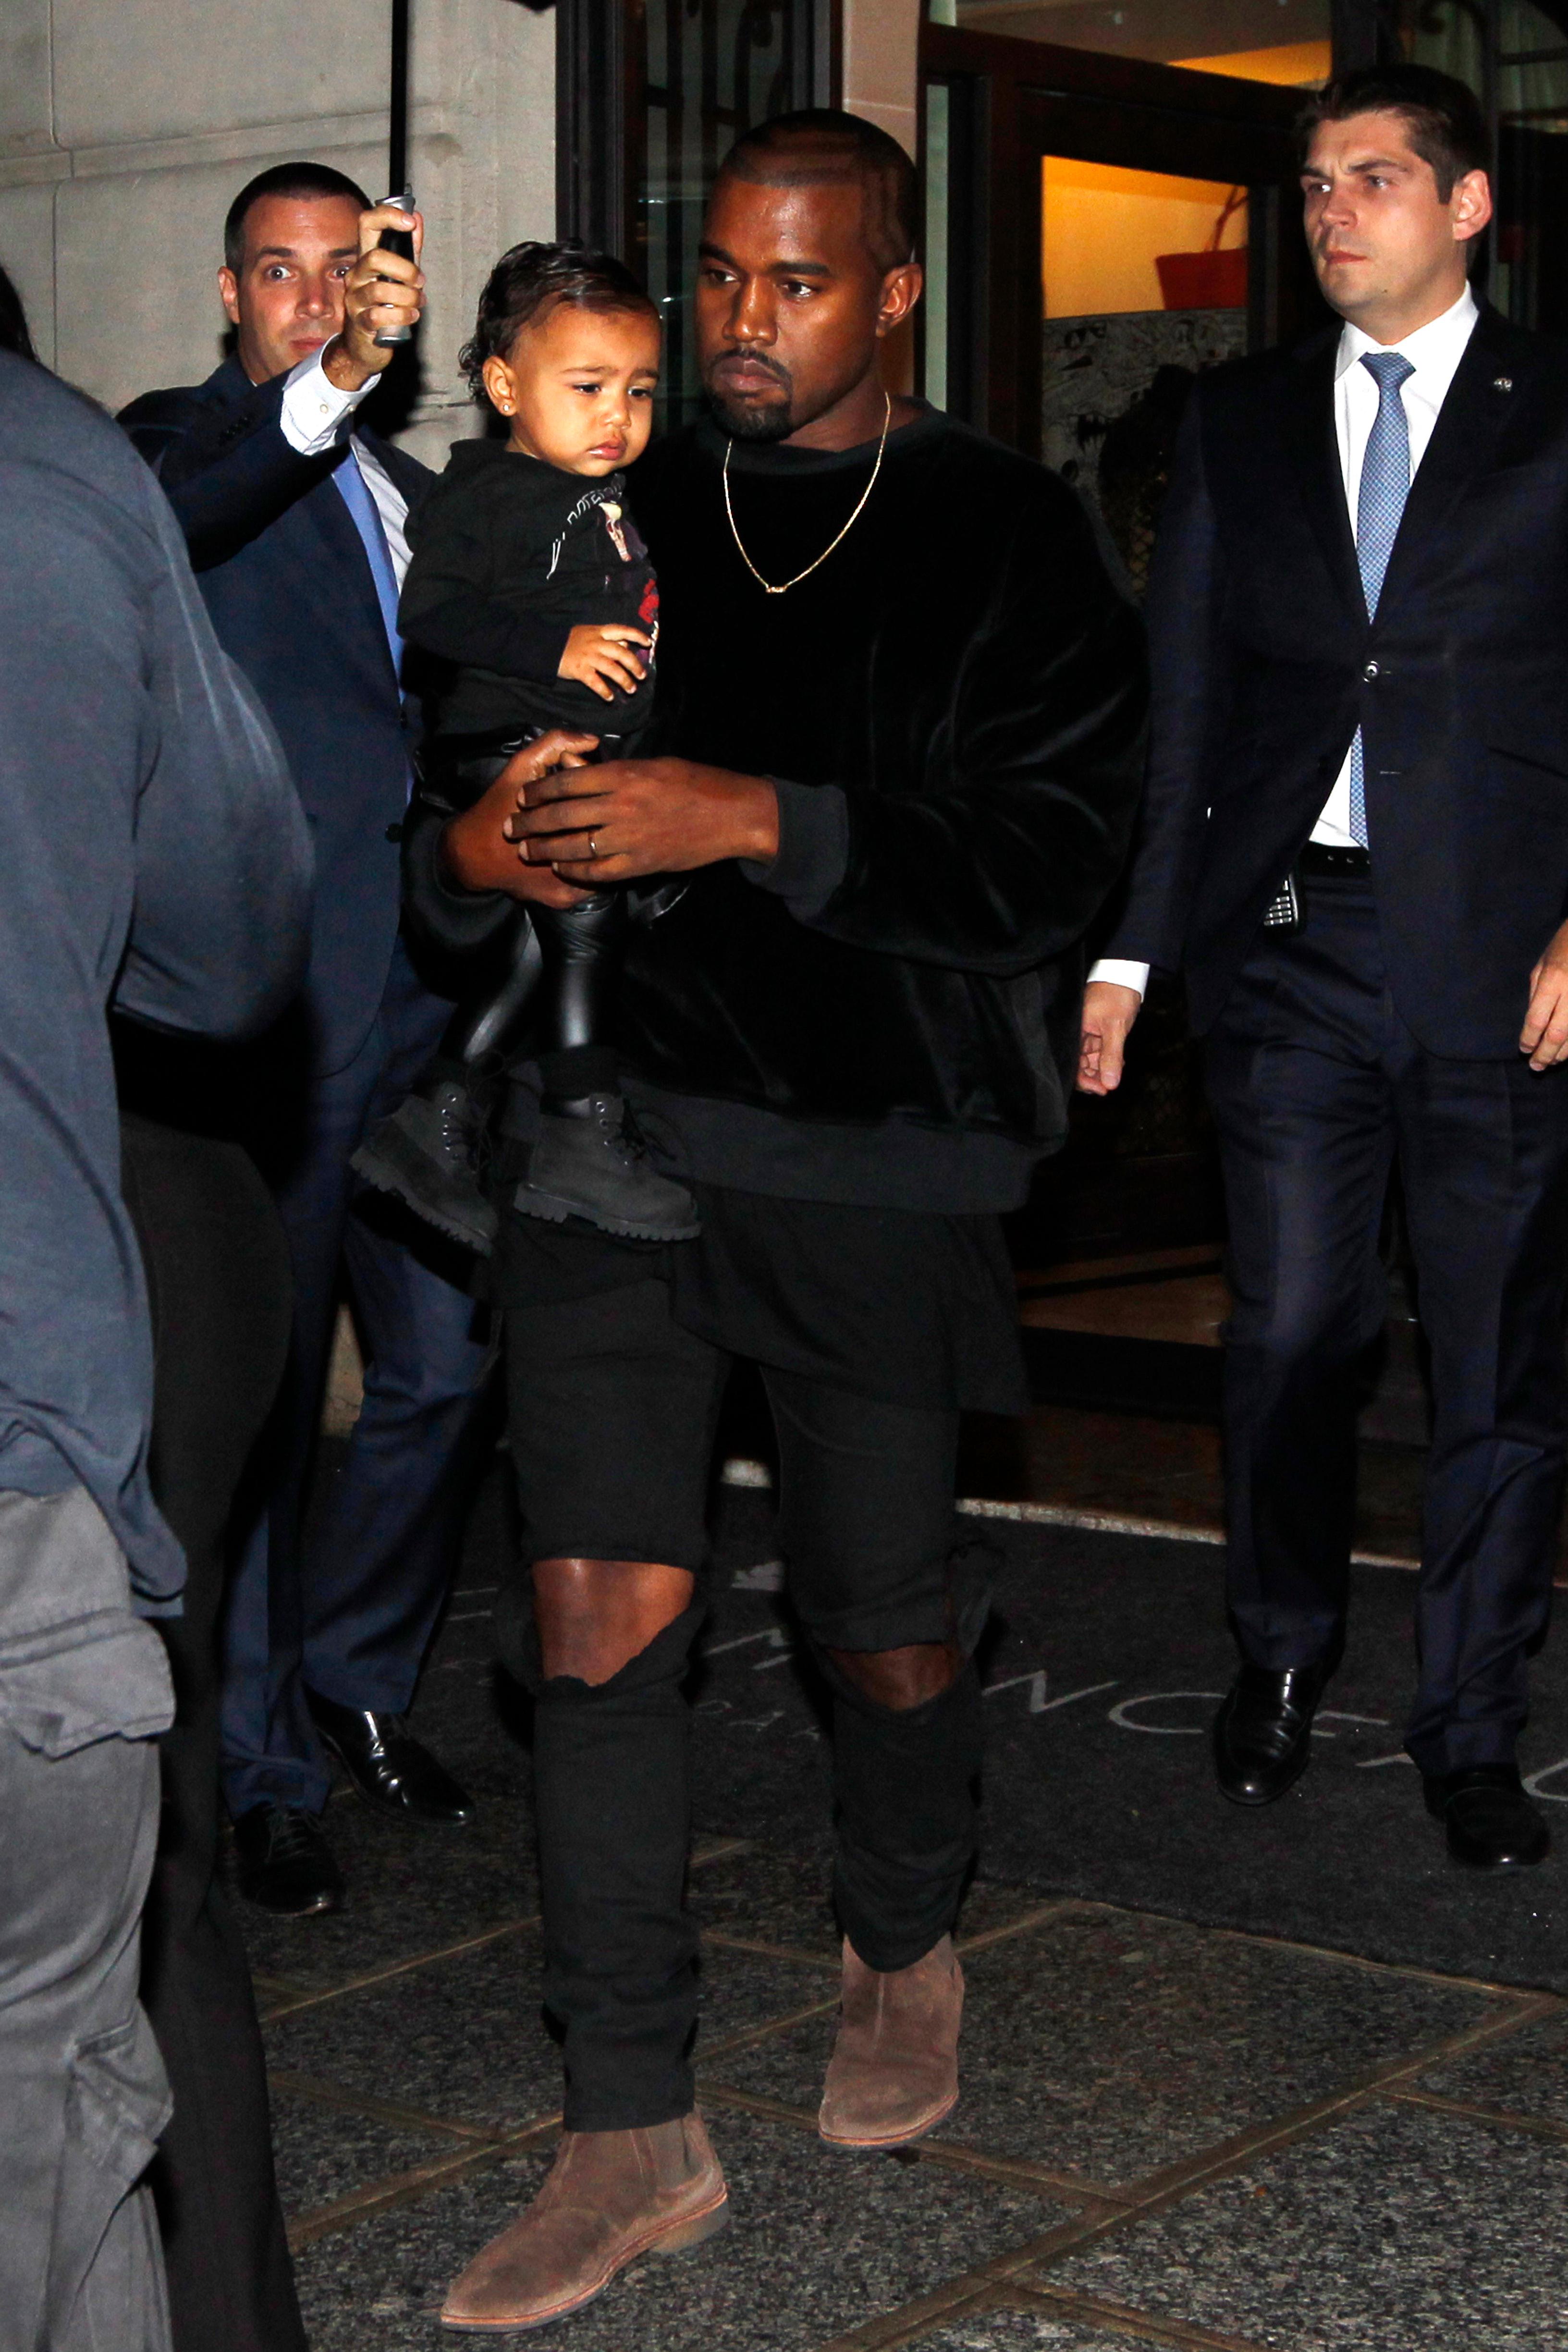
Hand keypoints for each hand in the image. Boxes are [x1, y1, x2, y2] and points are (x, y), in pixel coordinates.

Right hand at [322, 204, 425, 391]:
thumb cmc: (385, 307)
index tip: (410, 221)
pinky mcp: (360, 322)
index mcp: (366, 258)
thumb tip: (416, 217)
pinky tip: (411, 316)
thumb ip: (409, 248)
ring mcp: (355, 299)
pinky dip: (403, 316)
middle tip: (420, 281)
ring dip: (409, 297)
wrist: (365, 345)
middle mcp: (356, 275)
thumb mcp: (399, 274)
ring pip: (381, 290)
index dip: (388, 216)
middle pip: (376, 257)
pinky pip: (381, 315)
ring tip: (418, 304)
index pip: (367, 223)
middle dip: (405, 269)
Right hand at [440, 731, 600, 906]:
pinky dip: (597, 872)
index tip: (608, 796)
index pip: (603, 809)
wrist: (473, 855)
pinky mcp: (563, 898)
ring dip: (611, 853)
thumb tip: (591, 740)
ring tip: (611, 838)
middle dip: (614, 828)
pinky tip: (596, 859)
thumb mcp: (521, 767)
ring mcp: (565, 882)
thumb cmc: (498, 807)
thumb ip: (553, 745)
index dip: (610, 799)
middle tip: (615, 818)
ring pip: (604, 868)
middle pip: (607, 841)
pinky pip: (593, 886)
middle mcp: (565, 855)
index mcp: (558, 820)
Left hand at [504, 755, 778, 882]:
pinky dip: (575, 871)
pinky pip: (598, 871)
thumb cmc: (695, 783)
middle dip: (531, 822)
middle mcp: (620, 805)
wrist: (729, 814)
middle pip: (561, 814)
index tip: (523, 795)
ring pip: (574, 845)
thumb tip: (590, 773)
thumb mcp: (655, 764)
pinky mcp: (640, 863)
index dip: (539, 790)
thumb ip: (620, 771)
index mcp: (623, 775)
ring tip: (527, 851)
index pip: (567, 781)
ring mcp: (629, 837)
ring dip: (545, 849)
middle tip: (511, 827)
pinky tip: (562, 869)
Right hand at [558, 625, 652, 701]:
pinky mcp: (580, 670)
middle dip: (634, 665)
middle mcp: (596, 643)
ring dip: (624, 680)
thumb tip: (626, 644)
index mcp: (599, 632)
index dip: (636, 635)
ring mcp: (588, 657)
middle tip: (642, 676)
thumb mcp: (589, 634)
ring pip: (612, 668)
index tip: (648, 643)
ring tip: (631, 690)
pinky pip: (596, 682)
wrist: (546, 647)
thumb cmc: (570, 641)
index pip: (622, 630)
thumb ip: (607, 639)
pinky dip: (604, 691)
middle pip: (621, 653)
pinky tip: (610, 698)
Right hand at [1077, 981, 1141, 1094]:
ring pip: (1089, 1060)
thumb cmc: (1117, 995)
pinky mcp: (1095, 1032)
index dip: (1084, 1080)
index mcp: (1074, 1031)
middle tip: (1110, 1086)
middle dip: (1094, 1077)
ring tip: (1117, 1072)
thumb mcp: (1116, 1028)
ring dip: (1102, 1070)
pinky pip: (1097, 1051)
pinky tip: (1118, 1063)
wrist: (1125, 973)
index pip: (1072, 1063)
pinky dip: (1107, 1059)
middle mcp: (1076, 1034)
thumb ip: (1111, 1056)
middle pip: (1078, 1064)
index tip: (1102, 1090)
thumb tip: (1110, 1085)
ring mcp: (1086, 1033)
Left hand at [1521, 918, 1567, 1069]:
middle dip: (1545, 1053)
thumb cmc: (1564, 947)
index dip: (1529, 1038)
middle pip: (1558, 1033)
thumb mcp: (1542, 965)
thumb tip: (1532, 1025)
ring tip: (1552, 1061)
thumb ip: (1536, 994)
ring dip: (1563, 1053)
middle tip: (1536, 1067)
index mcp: (1553, 980)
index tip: (1523, 1049)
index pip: (1537, 1018)